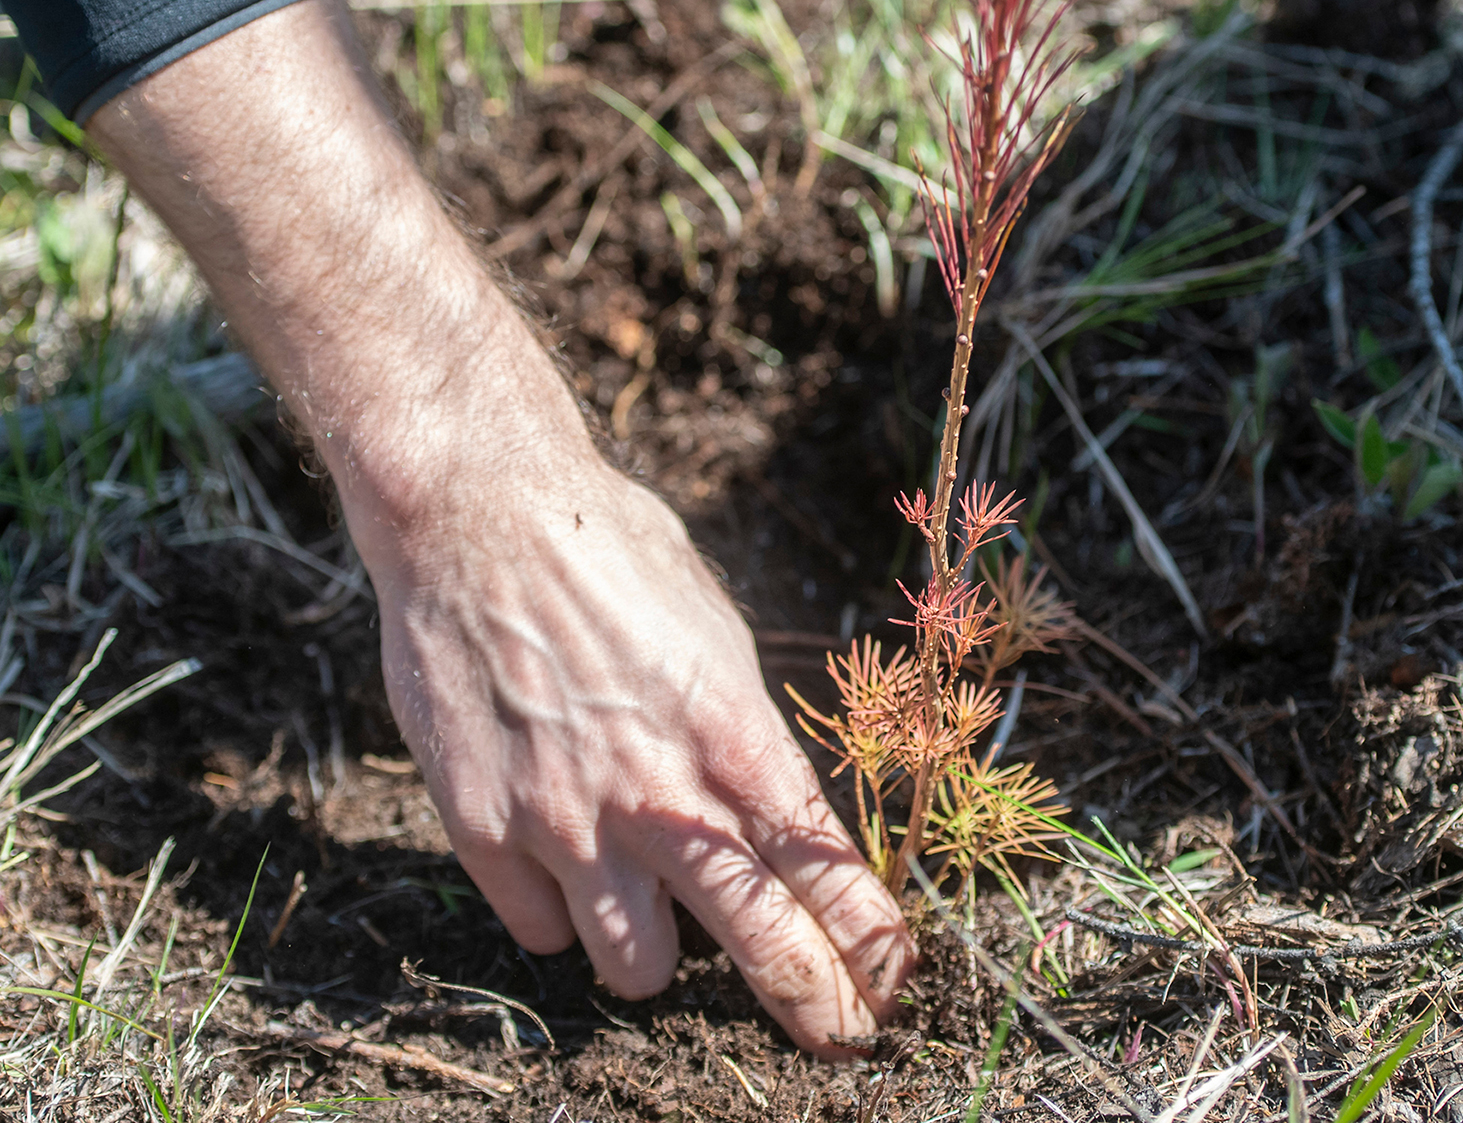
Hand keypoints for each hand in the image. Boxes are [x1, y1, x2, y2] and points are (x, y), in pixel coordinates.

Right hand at [362, 457, 916, 1055]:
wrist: (476, 515)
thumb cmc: (609, 553)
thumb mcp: (713, 630)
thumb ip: (741, 733)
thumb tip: (768, 807)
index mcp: (733, 732)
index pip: (822, 867)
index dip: (868, 939)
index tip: (894, 981)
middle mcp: (660, 794)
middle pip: (760, 941)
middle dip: (814, 1003)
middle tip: (841, 1037)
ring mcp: (569, 822)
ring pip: (636, 968)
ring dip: (654, 950)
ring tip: (649, 901)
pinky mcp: (486, 832)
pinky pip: (541, 934)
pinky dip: (559, 912)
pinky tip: (560, 859)